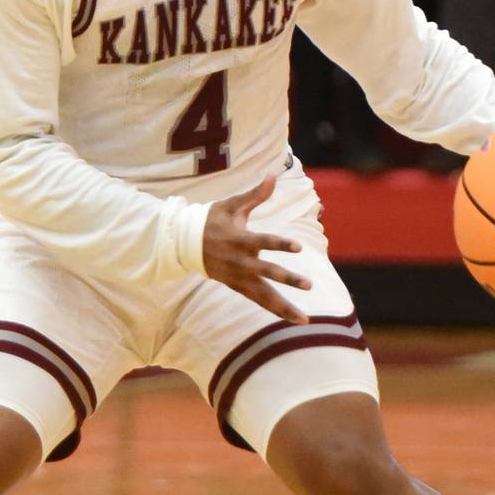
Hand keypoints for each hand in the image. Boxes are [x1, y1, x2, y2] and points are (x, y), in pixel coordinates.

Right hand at [201, 176, 312, 323]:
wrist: (185, 243)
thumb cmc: (212, 220)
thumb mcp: (231, 205)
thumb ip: (255, 194)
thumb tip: (274, 174)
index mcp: (240, 239)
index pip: (264, 242)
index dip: (281, 244)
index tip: (298, 247)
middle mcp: (240, 261)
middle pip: (267, 273)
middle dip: (288, 279)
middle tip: (309, 285)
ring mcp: (238, 277)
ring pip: (264, 295)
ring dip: (284, 307)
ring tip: (304, 319)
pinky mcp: (236, 286)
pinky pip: (258, 301)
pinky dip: (275, 310)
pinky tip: (292, 318)